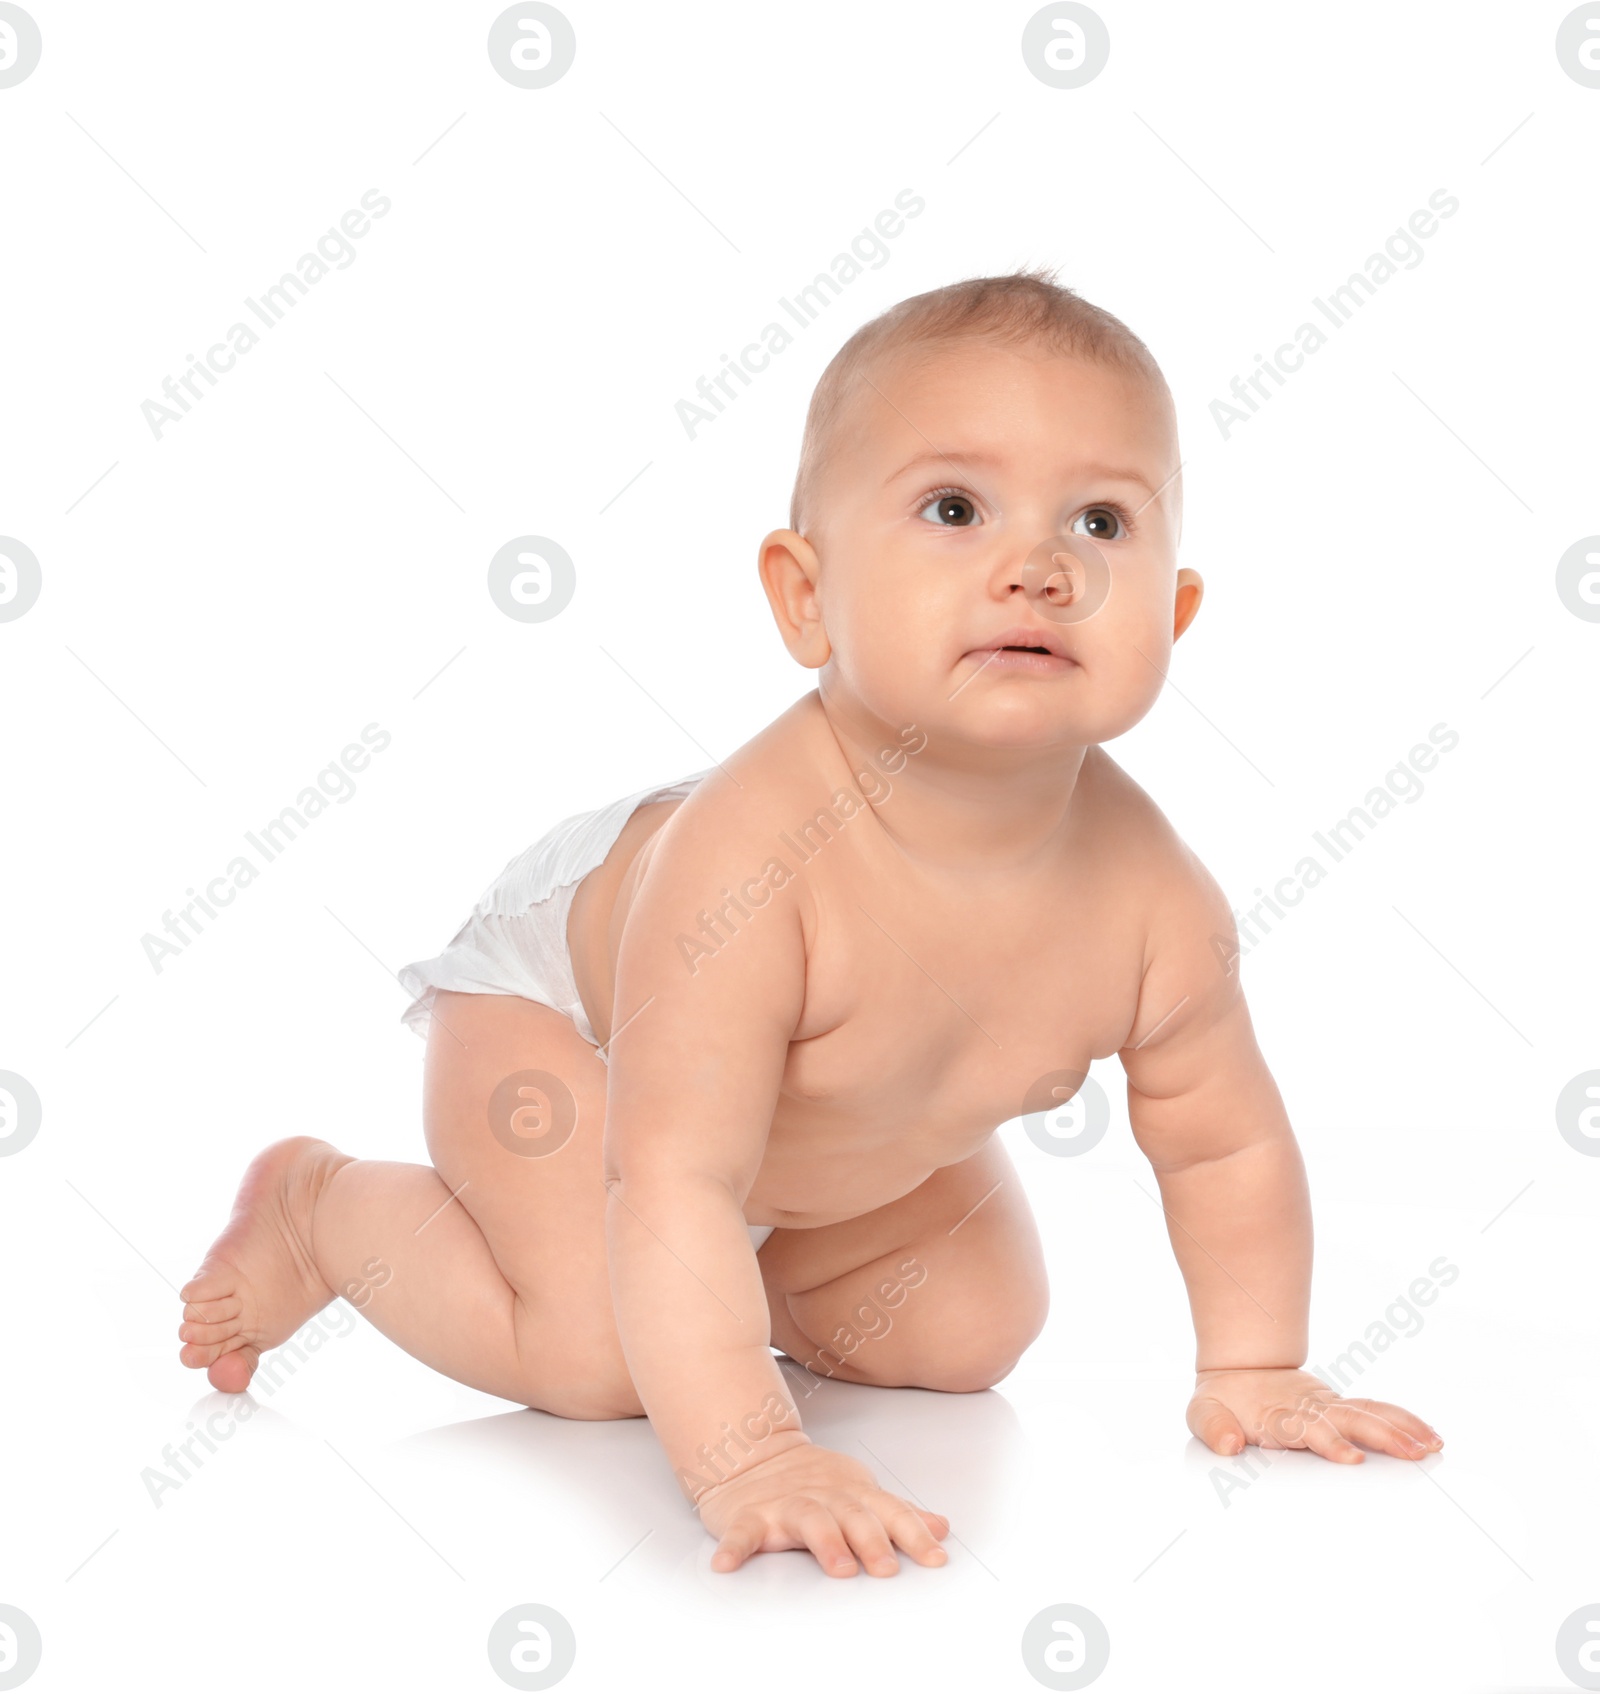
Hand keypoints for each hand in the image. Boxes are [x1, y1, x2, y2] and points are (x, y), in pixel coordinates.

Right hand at [695, 1441, 950, 1575]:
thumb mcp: (860, 1491)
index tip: (935, 1558)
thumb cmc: (813, 1481)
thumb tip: (942, 1526)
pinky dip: (734, 1548)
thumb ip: (898, 1514)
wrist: (751, 1454)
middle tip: (886, 1567)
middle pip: (852, 1516)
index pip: (889, 1512)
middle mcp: (823, 1496)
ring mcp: (785, 1504)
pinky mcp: (749, 1516)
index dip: (914, 1535)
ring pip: (808, 1520)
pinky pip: (741, 1533)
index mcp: (853, 1493)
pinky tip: (727, 1565)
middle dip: (871, 1541)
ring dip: (825, 1543)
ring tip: (839, 1568)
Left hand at [1187, 1367, 1443, 1462]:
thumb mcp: (1203, 1411)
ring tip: (1434, 1445)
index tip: (1351, 1458)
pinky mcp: (1341, 1408)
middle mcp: (1311, 1408)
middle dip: (1383, 1436)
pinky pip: (1377, 1412)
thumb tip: (1228, 1444)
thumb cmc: (1223, 1398)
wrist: (1238, 1368)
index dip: (1329, 1442)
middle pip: (1350, 1420)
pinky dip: (1404, 1421)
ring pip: (1371, 1413)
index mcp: (1280, 1414)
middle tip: (1414, 1453)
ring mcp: (1329, 1406)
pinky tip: (1430, 1435)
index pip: (1308, 1429)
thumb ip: (1214, 1428)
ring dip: (1403, 1428)